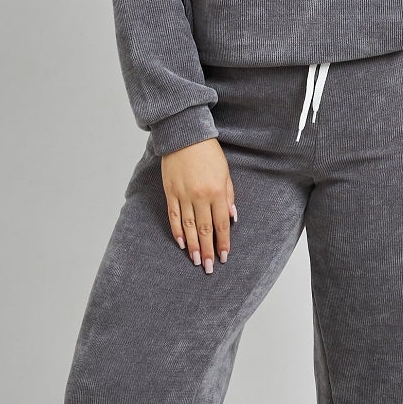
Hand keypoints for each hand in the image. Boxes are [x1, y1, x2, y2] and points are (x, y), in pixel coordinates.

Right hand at [160, 138, 236, 273]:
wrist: (184, 136)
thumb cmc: (208, 152)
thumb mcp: (225, 172)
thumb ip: (229, 195)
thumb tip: (232, 217)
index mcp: (217, 191)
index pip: (221, 224)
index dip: (223, 242)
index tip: (223, 257)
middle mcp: (200, 196)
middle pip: (205, 229)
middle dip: (207, 250)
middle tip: (208, 267)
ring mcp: (183, 195)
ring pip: (188, 226)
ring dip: (193, 246)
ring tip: (195, 261)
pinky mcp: (170, 192)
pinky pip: (173, 216)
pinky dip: (176, 231)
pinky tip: (181, 243)